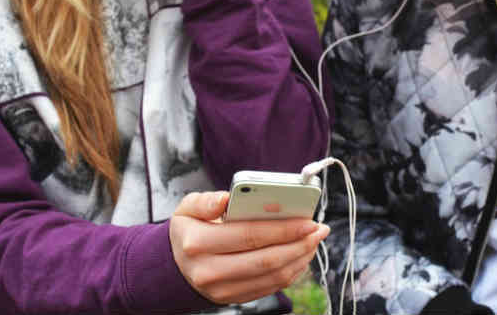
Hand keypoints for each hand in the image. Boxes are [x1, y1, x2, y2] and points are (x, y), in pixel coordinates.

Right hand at [169, 191, 329, 303]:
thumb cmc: (189, 230)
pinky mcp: (234, 299)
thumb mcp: (187, 208)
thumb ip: (205, 201)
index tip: (307, 219)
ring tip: (314, 240)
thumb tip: (226, 198)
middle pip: (266, 259)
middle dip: (299, 243)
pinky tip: (301, 254)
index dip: (282, 228)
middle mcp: (209, 271)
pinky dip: (291, 270)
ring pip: (272, 276)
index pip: (248, 235)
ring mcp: (222, 290)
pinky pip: (271, 287)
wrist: (177, 264)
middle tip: (319, 229)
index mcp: (197, 243)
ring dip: (300, 258)